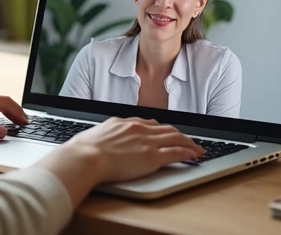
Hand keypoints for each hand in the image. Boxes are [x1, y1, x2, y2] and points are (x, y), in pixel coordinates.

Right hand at [63, 117, 203, 182]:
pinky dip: (188, 152)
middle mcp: (138, 128)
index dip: (161, 129)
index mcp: (124, 123)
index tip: (166, 133)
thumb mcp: (95, 137)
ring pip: (176, 137)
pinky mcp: (152, 156)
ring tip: (197, 149)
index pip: (149, 123)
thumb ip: (106, 137)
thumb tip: (103, 143)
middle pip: (167, 128)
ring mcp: (147, 142)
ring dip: (189, 143)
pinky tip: (194, 155)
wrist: (84, 157)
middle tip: (188, 141)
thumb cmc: (84, 151)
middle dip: (180, 134)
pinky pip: (176, 152)